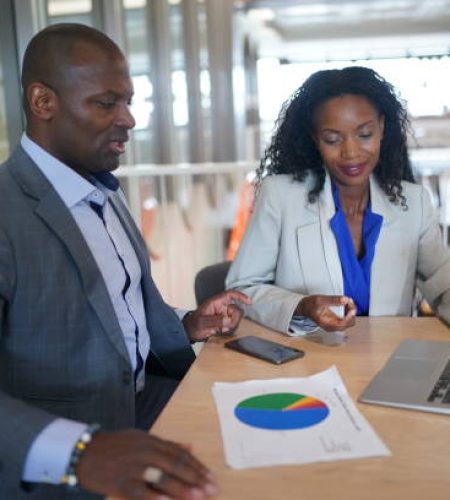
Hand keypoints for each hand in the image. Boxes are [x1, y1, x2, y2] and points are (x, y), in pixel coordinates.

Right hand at [77, 429, 217, 498]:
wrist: (85, 452)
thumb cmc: (116, 446)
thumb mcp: (141, 439)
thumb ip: (166, 444)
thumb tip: (191, 446)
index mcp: (151, 441)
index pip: (179, 454)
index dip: (196, 466)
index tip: (210, 477)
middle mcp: (145, 451)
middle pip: (175, 464)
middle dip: (195, 478)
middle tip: (211, 489)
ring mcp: (133, 467)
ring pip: (161, 477)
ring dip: (181, 488)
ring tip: (198, 497)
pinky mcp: (120, 483)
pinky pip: (140, 492)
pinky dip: (154, 498)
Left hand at [183, 291, 250, 341]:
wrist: (190, 331)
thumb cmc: (193, 324)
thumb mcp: (202, 322)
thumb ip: (215, 320)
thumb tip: (228, 320)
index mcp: (216, 302)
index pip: (230, 295)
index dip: (240, 296)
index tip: (249, 302)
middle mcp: (221, 307)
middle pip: (237, 310)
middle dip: (234, 319)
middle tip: (226, 326)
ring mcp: (223, 315)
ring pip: (236, 319)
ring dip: (230, 325)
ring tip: (220, 329)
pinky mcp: (224, 322)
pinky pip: (232, 325)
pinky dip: (228, 329)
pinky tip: (220, 331)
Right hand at [296, 295, 355, 331]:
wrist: (305, 308)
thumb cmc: (310, 305)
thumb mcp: (319, 300)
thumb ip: (333, 300)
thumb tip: (346, 300)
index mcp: (326, 324)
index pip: (343, 324)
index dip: (349, 315)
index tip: (349, 304)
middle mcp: (332, 327)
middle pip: (349, 323)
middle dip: (351, 311)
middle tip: (348, 300)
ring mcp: (334, 325)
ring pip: (350, 321)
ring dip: (351, 310)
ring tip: (347, 301)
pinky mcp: (336, 322)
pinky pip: (347, 318)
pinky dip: (348, 311)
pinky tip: (345, 303)